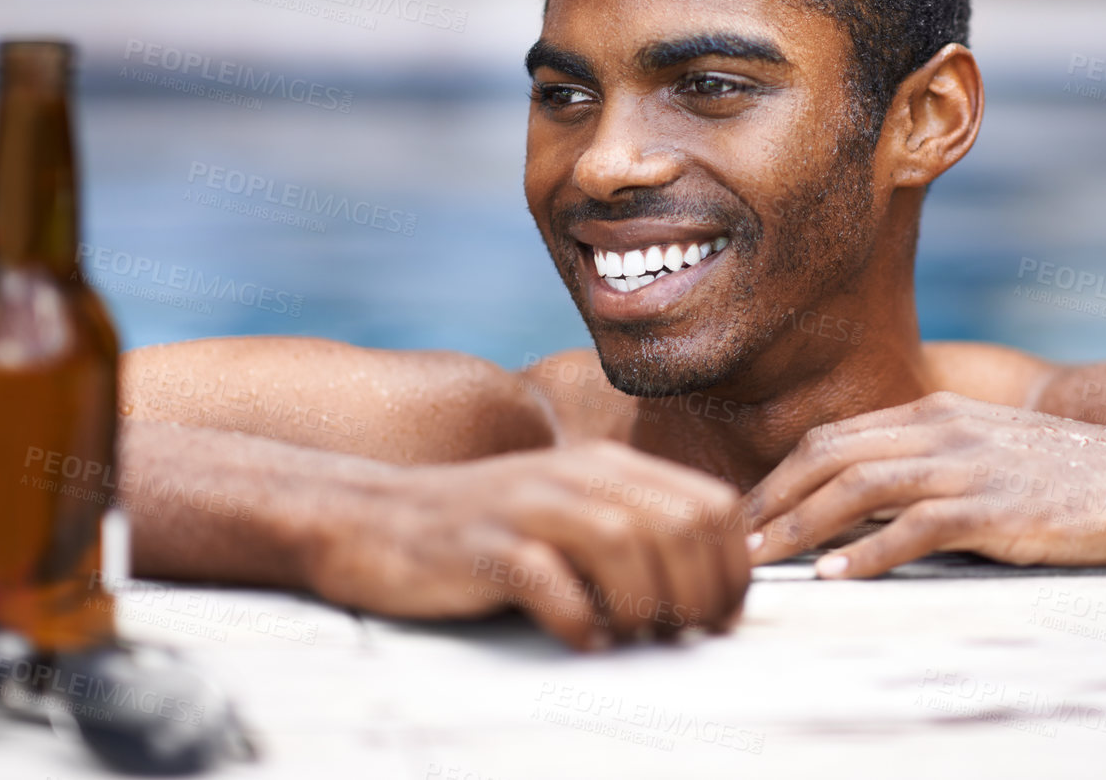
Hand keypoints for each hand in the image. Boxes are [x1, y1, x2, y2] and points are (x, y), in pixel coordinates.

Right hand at [297, 441, 748, 650]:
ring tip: (631, 638)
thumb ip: (638, 536)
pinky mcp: (482, 546)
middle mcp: (576, 474)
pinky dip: (576, 619)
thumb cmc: (485, 535)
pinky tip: (577, 639)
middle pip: (681, 524)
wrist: (372, 520)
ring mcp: (527, 505)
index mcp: (610, 466)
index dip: (733, 569)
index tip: (720, 618)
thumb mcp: (572, 517)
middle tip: (681, 637)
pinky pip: (549, 579)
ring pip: (625, 543)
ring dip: (644, 606)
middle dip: (700, 593)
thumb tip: (714, 596)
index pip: (713, 505)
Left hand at [742, 391, 1105, 577]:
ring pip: (860, 486)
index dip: (780, 475)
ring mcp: (972, 466)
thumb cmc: (1077, 473)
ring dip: (802, 526)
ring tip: (764, 561)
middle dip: (773, 499)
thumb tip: (869, 500)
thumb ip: (932, 461)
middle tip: (734, 540)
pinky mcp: (1002, 509)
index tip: (747, 515)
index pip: (833, 438)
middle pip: (830, 455)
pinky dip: (870, 553)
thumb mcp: (992, 451)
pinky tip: (839, 577)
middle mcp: (944, 430)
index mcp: (935, 413)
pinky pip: (918, 527)